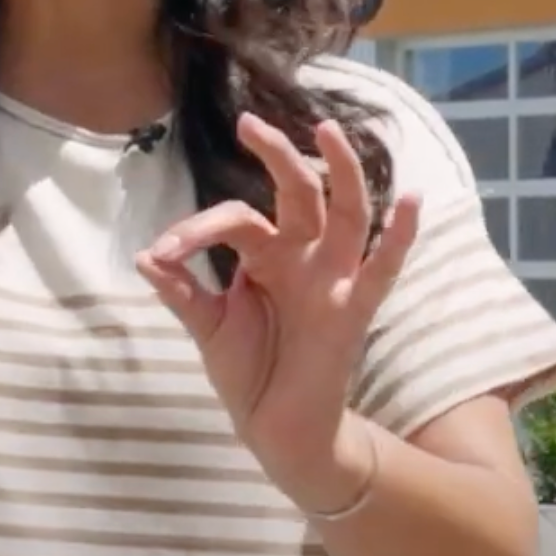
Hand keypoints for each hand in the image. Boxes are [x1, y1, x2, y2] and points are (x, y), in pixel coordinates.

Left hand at [135, 113, 420, 510]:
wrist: (275, 430)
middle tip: (249, 124)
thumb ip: (182, 290)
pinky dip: (400, 237)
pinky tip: (411, 202)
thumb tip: (144, 254)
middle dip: (277, 155)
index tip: (161, 253)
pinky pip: (382, 269)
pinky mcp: (353, 310)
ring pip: (345, 212)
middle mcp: (302, 257)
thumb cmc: (247, 373)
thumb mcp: (207, 326)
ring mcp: (332, 279)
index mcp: (266, 255)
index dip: (197, 230)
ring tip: (327, 131)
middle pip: (298, 192)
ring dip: (340, 170)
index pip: (237, 218)